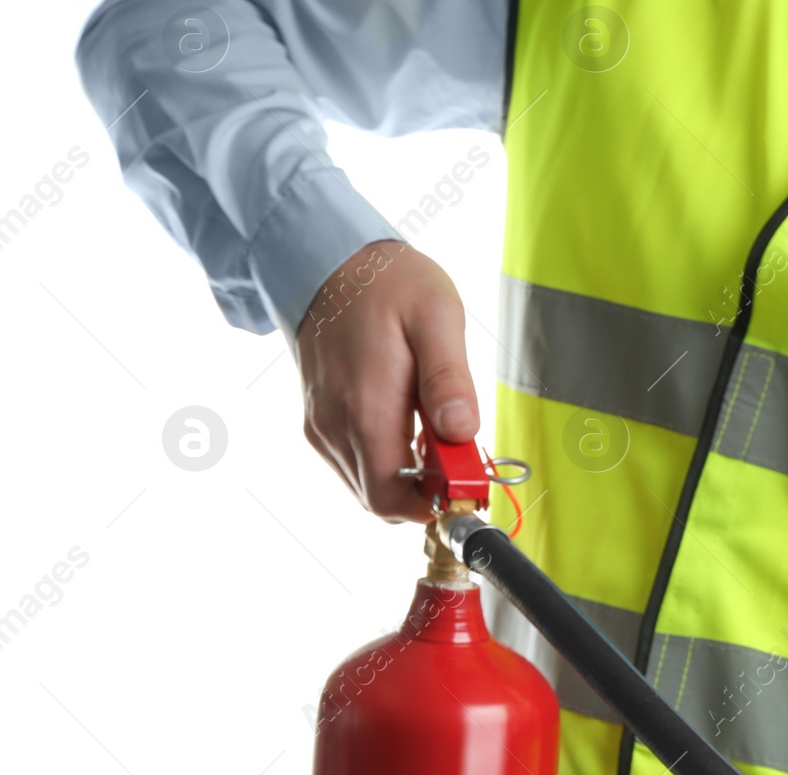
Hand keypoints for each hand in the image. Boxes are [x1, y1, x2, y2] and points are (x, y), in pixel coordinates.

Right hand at [295, 240, 480, 521]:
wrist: (328, 259)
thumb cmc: (387, 285)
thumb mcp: (436, 318)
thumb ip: (448, 379)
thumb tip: (462, 431)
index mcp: (365, 409)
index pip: (393, 498)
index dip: (434, 502)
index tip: (468, 479)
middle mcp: (334, 427)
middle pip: (381, 501)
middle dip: (425, 491)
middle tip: (457, 455)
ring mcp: (322, 426)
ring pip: (367, 487)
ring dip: (408, 477)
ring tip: (433, 431)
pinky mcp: (318, 421)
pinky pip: (355, 465)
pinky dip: (387, 461)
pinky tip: (408, 425)